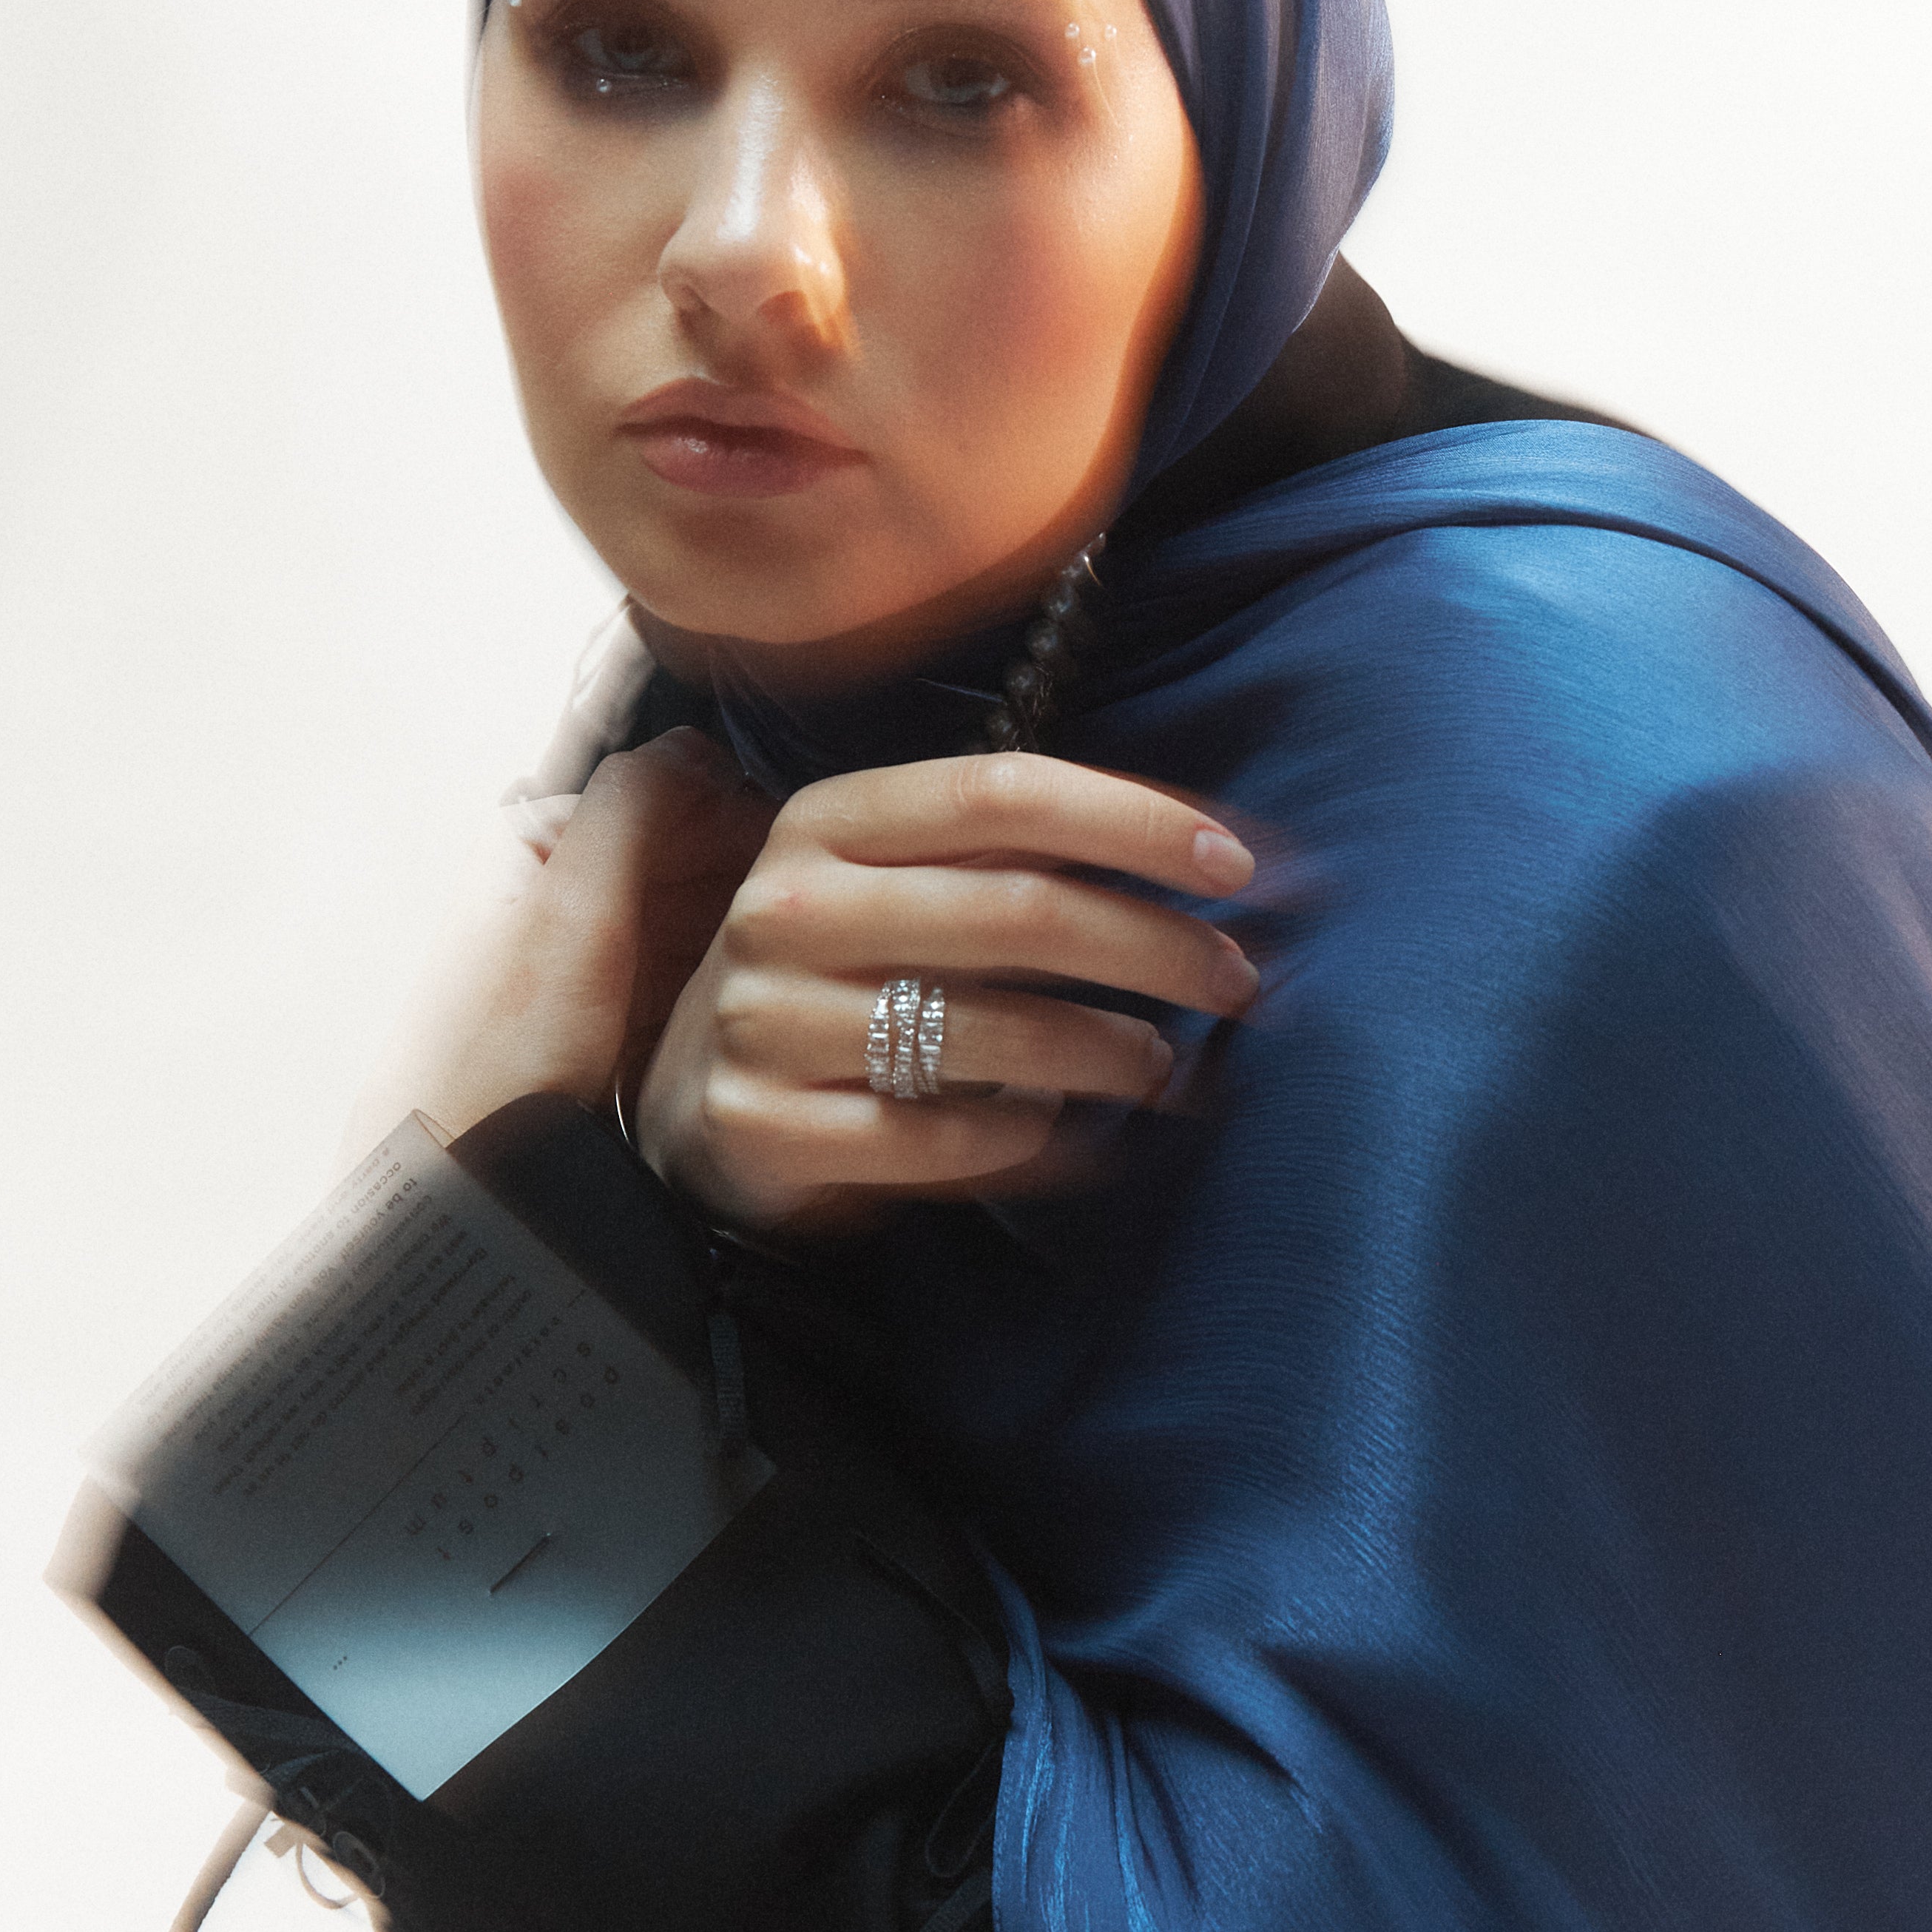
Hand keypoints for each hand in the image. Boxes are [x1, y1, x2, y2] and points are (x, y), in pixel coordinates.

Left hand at [393, 731, 772, 1144]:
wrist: (460, 1183)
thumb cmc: (499, 1056)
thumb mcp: (568, 911)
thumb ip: (631, 808)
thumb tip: (699, 745)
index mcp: (539, 837)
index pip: (673, 786)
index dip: (745, 814)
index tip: (800, 863)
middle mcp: (565, 884)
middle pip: (694, 850)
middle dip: (752, 878)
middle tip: (814, 925)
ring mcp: (594, 954)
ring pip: (702, 914)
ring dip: (749, 934)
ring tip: (796, 968)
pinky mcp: (615, 1017)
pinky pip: (693, 975)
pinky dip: (729, 982)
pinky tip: (757, 1010)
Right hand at [633, 750, 1258, 1230]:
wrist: (692, 1100)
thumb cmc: (842, 976)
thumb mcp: (898, 885)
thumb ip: (1015, 856)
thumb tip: (1212, 851)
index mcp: (830, 819)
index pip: (1005, 791)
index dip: (1133, 820)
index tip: (1237, 865)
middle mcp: (789, 906)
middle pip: (1019, 912)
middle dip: (1157, 946)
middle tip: (1239, 981)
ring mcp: (766, 1019)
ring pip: (989, 1034)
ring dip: (1109, 1051)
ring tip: (1162, 1065)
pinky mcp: (764, 1125)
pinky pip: (938, 1140)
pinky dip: (1028, 1141)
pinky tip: (1067, 1135)